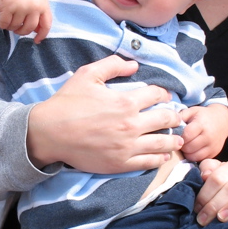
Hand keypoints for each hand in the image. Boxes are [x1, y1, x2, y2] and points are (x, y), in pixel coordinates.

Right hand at [0, 0, 52, 41]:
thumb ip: (38, 12)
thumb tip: (37, 30)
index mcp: (43, 4)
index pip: (46, 24)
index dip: (42, 35)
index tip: (36, 41)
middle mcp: (34, 6)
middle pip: (29, 28)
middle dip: (22, 31)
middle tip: (17, 29)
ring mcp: (21, 7)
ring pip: (15, 27)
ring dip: (10, 26)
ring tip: (8, 18)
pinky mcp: (8, 7)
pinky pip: (4, 24)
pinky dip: (2, 24)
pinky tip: (2, 18)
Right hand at [27, 55, 184, 172]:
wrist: (49, 133)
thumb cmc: (67, 103)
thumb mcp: (87, 75)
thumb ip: (112, 65)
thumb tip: (134, 65)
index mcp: (125, 102)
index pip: (156, 95)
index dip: (164, 94)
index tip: (166, 97)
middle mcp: (131, 124)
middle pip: (165, 119)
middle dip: (174, 117)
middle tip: (177, 117)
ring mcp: (127, 146)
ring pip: (161, 143)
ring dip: (173, 140)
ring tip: (178, 140)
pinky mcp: (120, 163)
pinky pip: (148, 162)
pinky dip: (160, 159)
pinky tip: (164, 156)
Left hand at [179, 104, 227, 161]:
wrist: (222, 120)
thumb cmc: (203, 116)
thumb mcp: (191, 111)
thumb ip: (179, 117)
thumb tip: (167, 126)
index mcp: (202, 124)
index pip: (186, 135)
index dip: (179, 136)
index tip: (177, 135)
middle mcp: (208, 136)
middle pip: (188, 148)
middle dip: (181, 145)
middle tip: (180, 141)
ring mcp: (212, 146)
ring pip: (193, 156)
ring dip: (186, 153)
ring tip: (186, 146)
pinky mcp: (214, 153)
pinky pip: (199, 160)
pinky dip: (193, 156)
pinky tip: (192, 149)